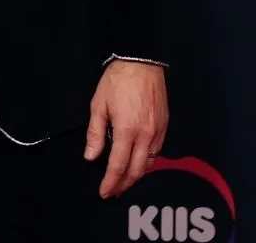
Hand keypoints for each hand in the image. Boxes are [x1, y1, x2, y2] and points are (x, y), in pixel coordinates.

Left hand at [85, 60, 168, 197]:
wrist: (141, 63)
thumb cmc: (117, 81)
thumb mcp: (98, 105)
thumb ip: (95, 133)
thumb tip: (91, 156)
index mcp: (127, 131)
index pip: (118, 166)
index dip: (110, 182)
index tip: (104, 192)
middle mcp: (145, 135)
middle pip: (136, 171)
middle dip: (124, 185)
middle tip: (113, 192)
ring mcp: (157, 131)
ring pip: (149, 163)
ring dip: (136, 176)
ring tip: (124, 182)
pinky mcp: (164, 126)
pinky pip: (156, 152)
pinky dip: (146, 162)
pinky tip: (138, 163)